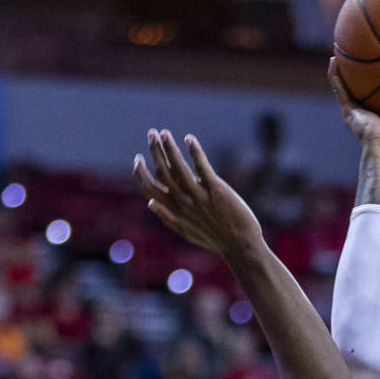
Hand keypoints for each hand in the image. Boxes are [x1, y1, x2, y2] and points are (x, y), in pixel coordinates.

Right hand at [134, 129, 263, 259]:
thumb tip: (150, 203)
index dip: (140, 172)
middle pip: (162, 173)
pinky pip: (202, 168)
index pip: (149, 189)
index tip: (139, 158)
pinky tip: (189, 139)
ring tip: (164, 133)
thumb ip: (168, 217)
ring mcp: (199, 197)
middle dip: (155, 151)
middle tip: (152, 133)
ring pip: (178, 168)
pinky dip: (195, 152)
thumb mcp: (186, 232)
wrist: (240, 246)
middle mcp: (183, 203)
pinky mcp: (216, 190)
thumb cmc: (214, 239)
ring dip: (169, 148)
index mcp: (174, 211)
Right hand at [328, 58, 379, 161]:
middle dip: (368, 73)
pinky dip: (335, 76)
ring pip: (350, 87)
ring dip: (346, 70)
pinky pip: (340, 90)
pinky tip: (333, 59)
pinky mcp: (349, 112)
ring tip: (342, 50)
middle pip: (369, 88)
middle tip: (370, 54)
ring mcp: (358, 112)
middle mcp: (373, 113)